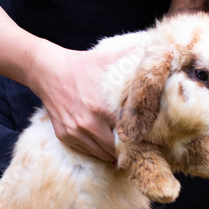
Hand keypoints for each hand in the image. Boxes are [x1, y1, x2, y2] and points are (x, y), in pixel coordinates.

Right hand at [30, 45, 138, 163]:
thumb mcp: (110, 59)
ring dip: (113, 151)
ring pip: (103, 154)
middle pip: (117, 147)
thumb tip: (159, 55)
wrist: (48, 71)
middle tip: (138, 144)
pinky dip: (98, 150)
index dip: (141, 135)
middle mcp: (88, 123)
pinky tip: (105, 144)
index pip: (130, 132)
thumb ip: (134, 58)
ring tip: (123, 146)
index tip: (149, 135)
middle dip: (128, 146)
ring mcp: (75, 131)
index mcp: (103, 107)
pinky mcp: (64, 136)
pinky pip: (87, 151)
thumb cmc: (83, 65)